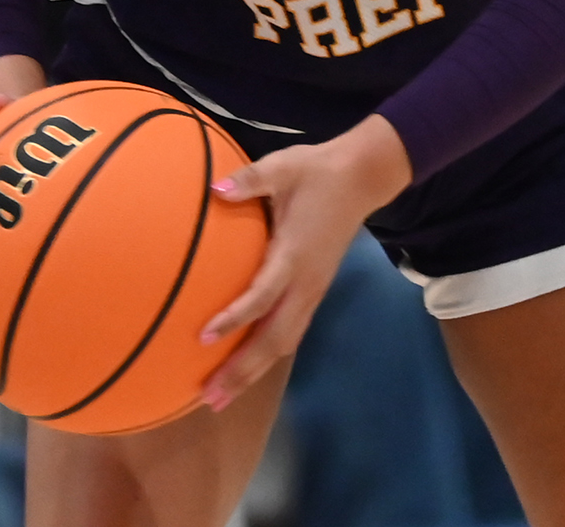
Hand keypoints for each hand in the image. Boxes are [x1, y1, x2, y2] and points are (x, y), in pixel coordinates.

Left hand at [196, 114, 412, 410]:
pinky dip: (266, 356)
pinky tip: (246, 368)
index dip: (235, 318)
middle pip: (274, 339)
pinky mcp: (314, 292)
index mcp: (294, 256)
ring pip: (283, 342)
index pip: (263, 296)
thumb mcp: (282, 166)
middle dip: (242, 369)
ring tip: (221, 398)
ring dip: (253, 372)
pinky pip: (289, 333)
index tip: (203, 337)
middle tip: (209, 398)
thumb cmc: (315, 171)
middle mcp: (305, 283)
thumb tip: (215, 189)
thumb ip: (249, 180)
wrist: (361, 179)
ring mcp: (313, 292)